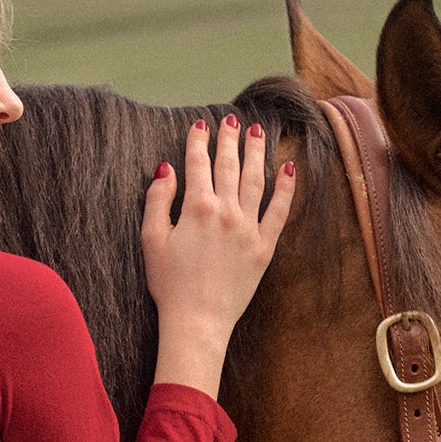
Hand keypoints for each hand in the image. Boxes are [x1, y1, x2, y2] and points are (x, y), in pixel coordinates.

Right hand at [142, 115, 295, 397]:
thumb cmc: (169, 284)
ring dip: (256, 153)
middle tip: (232, 121)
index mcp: (196, 208)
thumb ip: (158, 200)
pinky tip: (288, 169)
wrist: (197, 321)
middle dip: (229, 140)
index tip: (200, 125)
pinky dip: (285, 189)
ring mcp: (248, 228)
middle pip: (229, 166)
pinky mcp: (264, 247)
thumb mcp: (152, 239)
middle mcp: (226, 212)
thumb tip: (166, 169)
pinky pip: (279, 212)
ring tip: (258, 133)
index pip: (198, 164)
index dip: (198, 141)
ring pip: (255, 180)